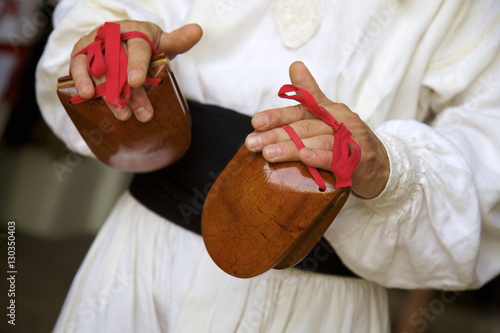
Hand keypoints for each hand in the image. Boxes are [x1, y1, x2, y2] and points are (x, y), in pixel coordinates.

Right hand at [69, 20, 202, 121]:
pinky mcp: (82, 55)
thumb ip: (178, 41)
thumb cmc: (145, 44)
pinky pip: (77, 66)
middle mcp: (113, 35)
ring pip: (99, 68)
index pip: (138, 47)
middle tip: (141, 114)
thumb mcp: (163, 43)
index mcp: (136, 31)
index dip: (137, 64)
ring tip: (120, 113)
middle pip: (120, 64)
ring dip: (105, 91)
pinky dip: (80, 80)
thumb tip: (197, 31)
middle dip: (129, 92)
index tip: (137, 82)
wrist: (121, 41)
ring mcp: (96, 44)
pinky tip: (86, 95)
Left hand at [244, 61, 388, 198]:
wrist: (381, 164)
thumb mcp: (328, 114)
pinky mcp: (358, 158)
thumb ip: (309, 94)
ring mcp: (350, 139)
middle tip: (253, 143)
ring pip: (317, 141)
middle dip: (275, 135)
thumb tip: (295, 64)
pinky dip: (321, 157)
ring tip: (269, 153)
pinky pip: (337, 157)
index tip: (255, 122)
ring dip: (291, 147)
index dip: (276, 116)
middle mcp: (339, 121)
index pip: (298, 111)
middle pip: (303, 127)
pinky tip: (304, 157)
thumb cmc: (347, 138)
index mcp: (328, 110)